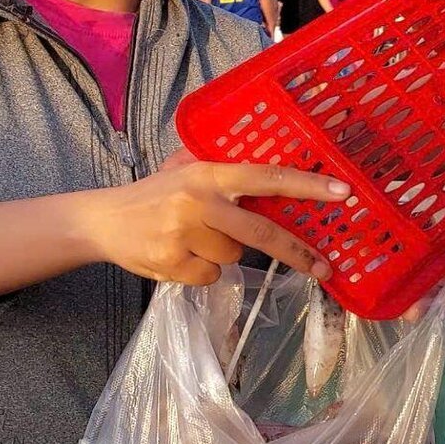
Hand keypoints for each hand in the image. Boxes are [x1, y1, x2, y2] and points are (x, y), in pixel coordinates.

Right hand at [86, 161, 348, 285]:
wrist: (101, 221)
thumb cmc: (152, 195)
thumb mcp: (183, 169)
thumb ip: (219, 168)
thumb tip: (272, 167)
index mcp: (206, 173)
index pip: (266, 177)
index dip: (307, 186)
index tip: (342, 193)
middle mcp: (198, 201)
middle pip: (261, 231)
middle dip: (297, 251)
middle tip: (324, 267)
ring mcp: (184, 234)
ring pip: (235, 256)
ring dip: (225, 254)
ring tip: (194, 239)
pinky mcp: (173, 263)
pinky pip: (212, 275)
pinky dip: (204, 271)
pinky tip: (181, 255)